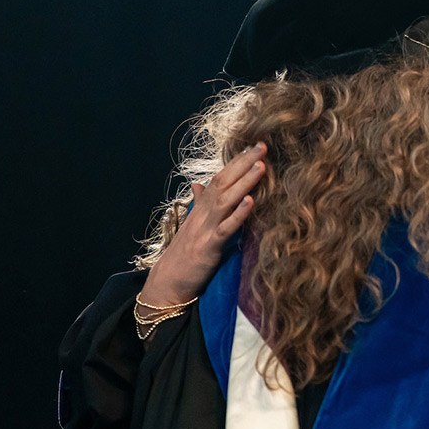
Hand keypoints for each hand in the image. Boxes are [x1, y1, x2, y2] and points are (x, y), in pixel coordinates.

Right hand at [140, 143, 267, 305]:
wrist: (167, 281)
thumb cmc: (183, 254)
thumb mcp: (192, 225)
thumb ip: (198, 203)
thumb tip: (199, 183)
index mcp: (200, 208)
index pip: (219, 178)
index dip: (236, 162)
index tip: (254, 147)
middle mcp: (202, 213)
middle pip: (223, 182)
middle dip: (243, 163)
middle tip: (262, 146)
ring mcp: (204, 229)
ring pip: (225, 200)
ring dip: (244, 182)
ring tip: (261, 166)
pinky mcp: (208, 247)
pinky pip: (225, 228)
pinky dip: (238, 214)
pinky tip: (250, 201)